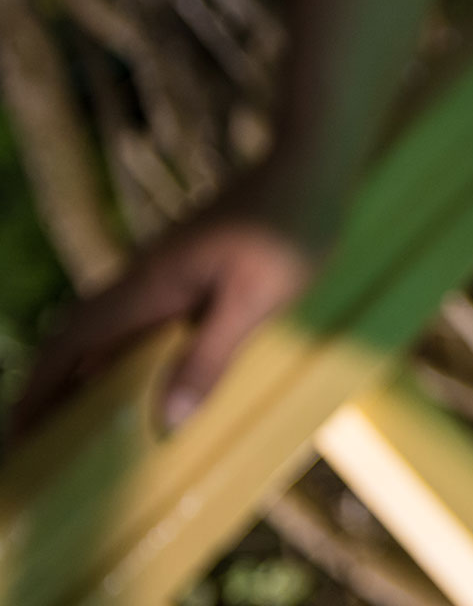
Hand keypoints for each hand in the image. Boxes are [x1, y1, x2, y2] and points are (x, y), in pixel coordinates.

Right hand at [10, 156, 328, 438]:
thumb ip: (209, 357)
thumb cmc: (289, 227)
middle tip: (42, 446)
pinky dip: (130, 354)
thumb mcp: (254, 300)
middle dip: (52, 389)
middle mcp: (145, 279)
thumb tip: (165, 422)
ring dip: (89, 373)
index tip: (17, 436)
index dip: (39, 390)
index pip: (69, 344)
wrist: (309, 159)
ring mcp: (168, 272)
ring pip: (110, 330)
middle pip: (78, 339)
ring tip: (88, 428)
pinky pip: (144, 320)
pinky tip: (151, 379)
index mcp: (148, 288)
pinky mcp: (194, 268)